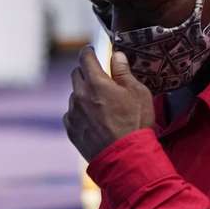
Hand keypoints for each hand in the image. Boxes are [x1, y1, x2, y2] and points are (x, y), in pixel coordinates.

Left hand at [63, 47, 155, 161]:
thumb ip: (124, 72)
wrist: (125, 158)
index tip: (92, 51)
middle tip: (99, 78)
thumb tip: (116, 56)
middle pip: (76, 74)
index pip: (85, 57)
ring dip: (84, 94)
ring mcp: (73, 113)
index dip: (89, 51)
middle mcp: (80, 95)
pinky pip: (71, 114)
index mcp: (96, 83)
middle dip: (86, 72)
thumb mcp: (138, 93)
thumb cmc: (135, 124)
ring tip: (101, 106)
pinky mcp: (71, 129)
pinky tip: (95, 120)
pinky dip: (80, 112)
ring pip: (74, 95)